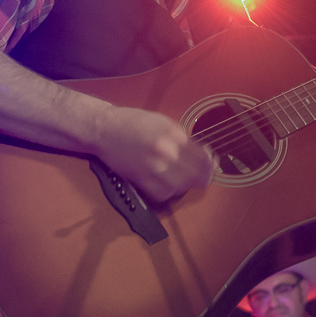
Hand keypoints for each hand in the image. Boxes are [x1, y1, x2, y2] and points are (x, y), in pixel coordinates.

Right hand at [91, 106, 213, 202]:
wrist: (104, 128)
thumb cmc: (133, 123)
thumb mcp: (163, 123)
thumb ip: (183, 138)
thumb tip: (203, 154)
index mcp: (173, 134)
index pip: (202, 156)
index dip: (210, 165)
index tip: (211, 166)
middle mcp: (165, 150)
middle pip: (194, 174)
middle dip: (200, 178)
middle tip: (200, 177)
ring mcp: (152, 165)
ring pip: (180, 186)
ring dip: (184, 186)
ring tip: (181, 180)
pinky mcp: (140, 178)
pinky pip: (161, 194)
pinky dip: (167, 193)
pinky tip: (167, 185)